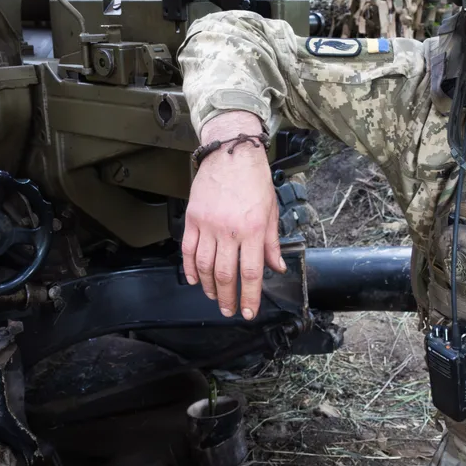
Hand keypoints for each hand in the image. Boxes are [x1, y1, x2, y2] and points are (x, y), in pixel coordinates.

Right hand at [182, 110, 285, 319]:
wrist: (231, 153)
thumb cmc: (254, 180)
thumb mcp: (271, 211)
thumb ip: (272, 242)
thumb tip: (277, 267)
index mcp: (253, 229)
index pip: (251, 273)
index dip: (250, 296)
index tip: (249, 312)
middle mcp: (230, 230)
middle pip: (226, 275)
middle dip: (227, 298)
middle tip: (228, 311)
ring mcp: (208, 225)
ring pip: (205, 266)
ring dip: (209, 287)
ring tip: (213, 297)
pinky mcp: (193, 218)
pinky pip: (188, 250)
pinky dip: (190, 268)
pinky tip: (195, 279)